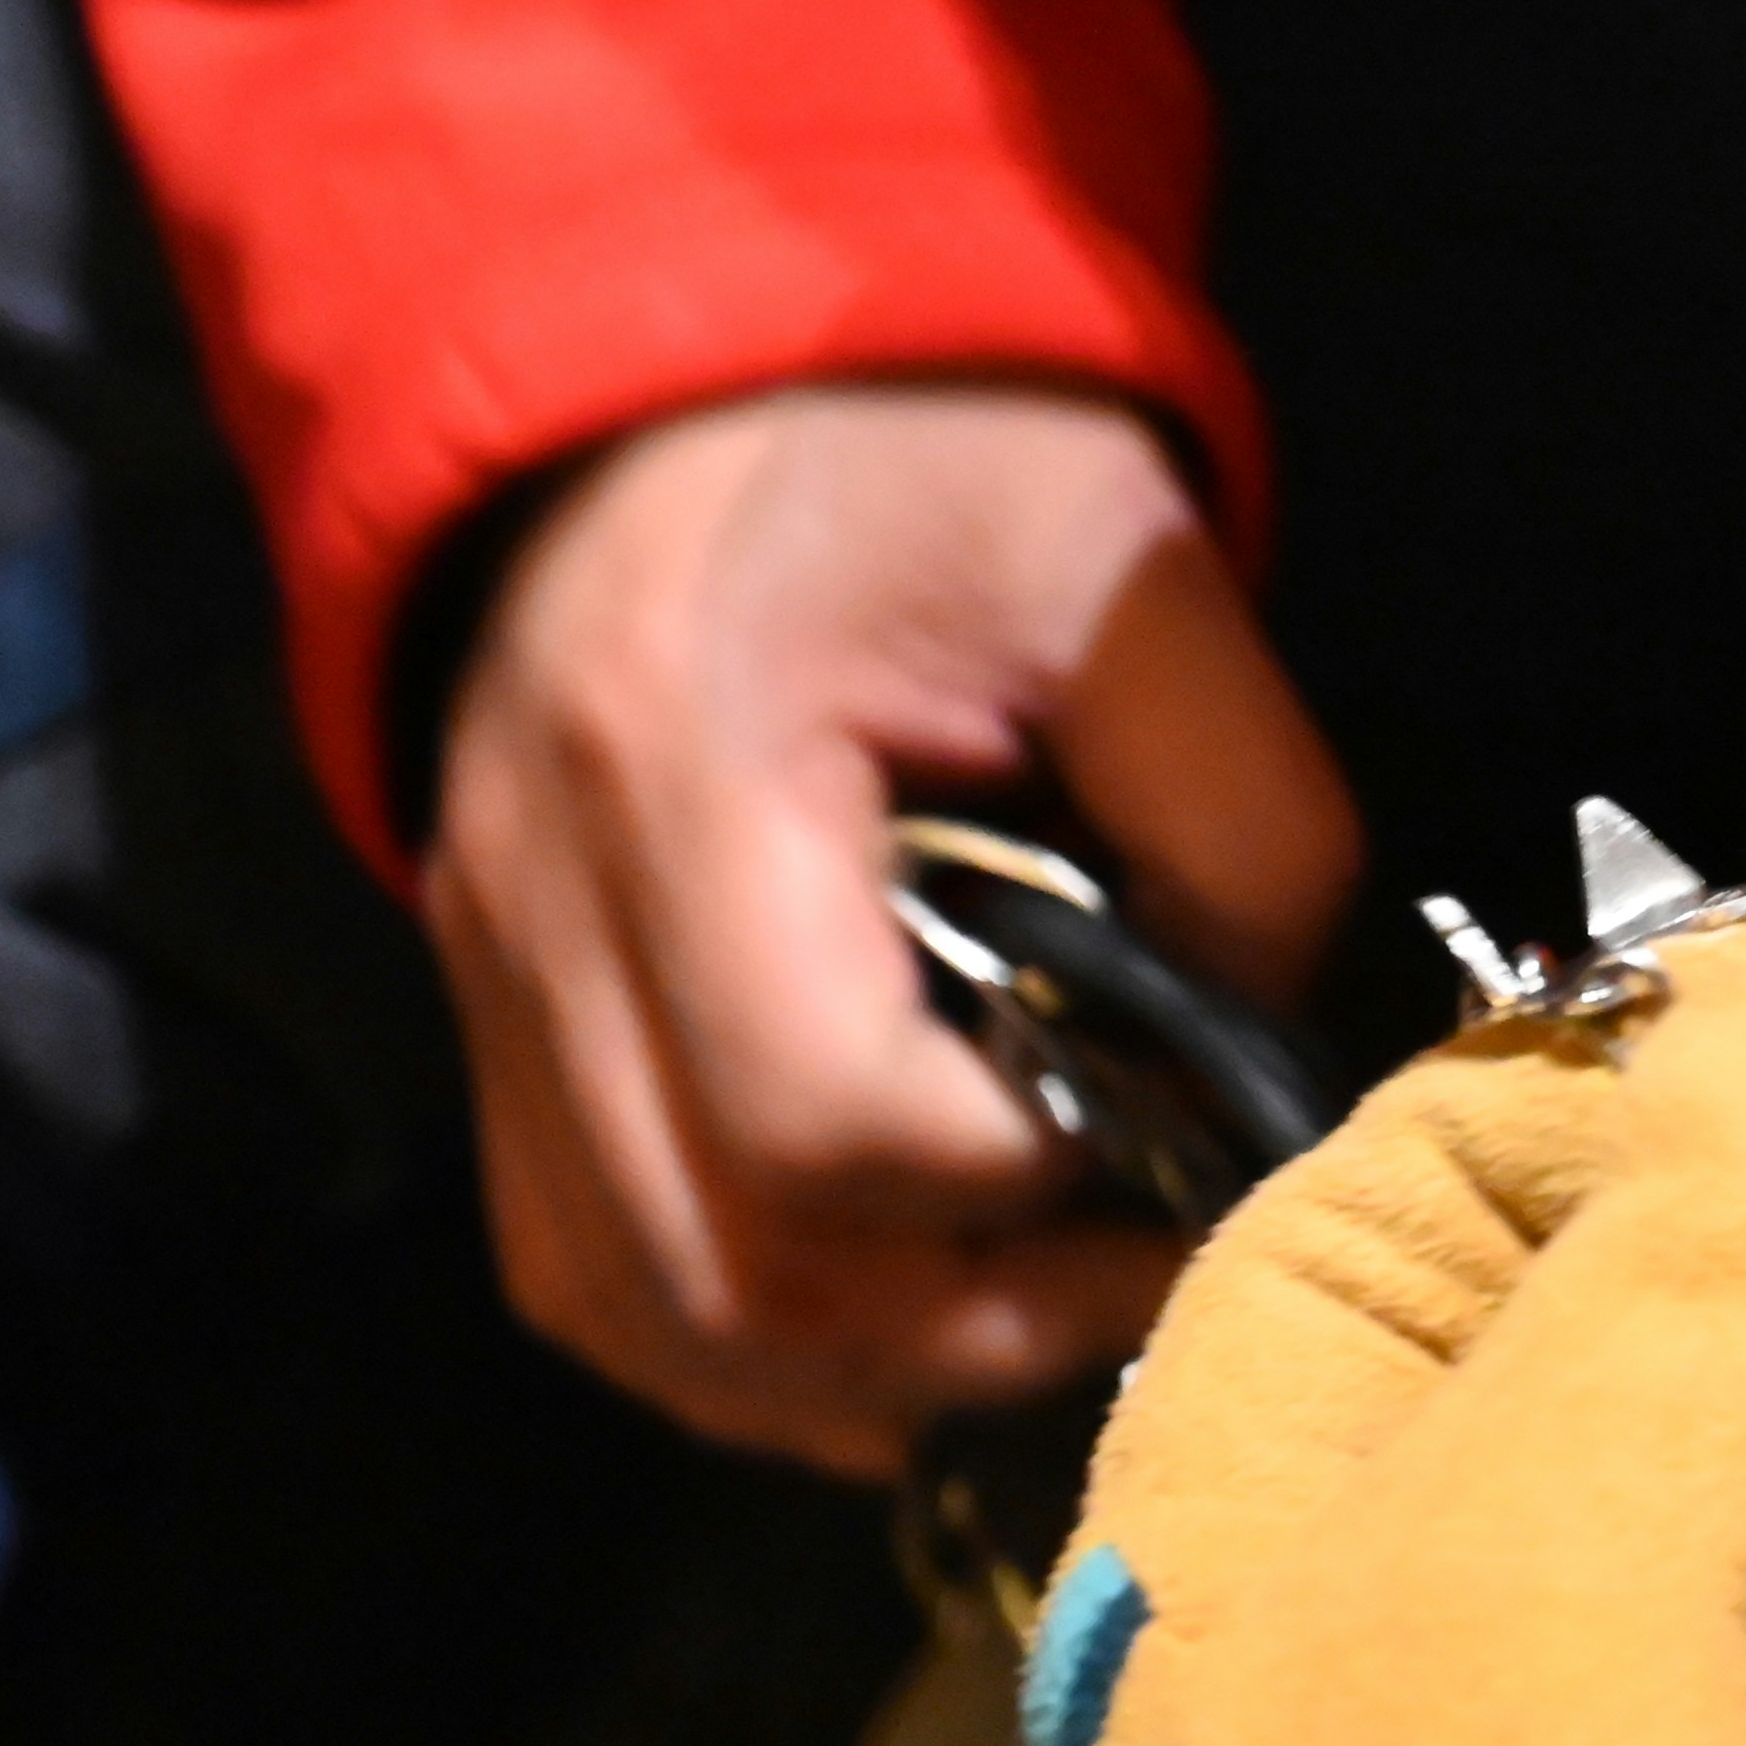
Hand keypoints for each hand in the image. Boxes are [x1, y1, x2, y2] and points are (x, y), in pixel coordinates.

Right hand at [424, 381, 1361, 1471]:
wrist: (696, 374)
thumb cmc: (924, 447)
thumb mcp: (1128, 575)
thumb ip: (1242, 827)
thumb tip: (1256, 1085)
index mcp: (680, 759)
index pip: (817, 1109)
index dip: (1012, 1193)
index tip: (1165, 1163)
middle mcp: (537, 897)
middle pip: (713, 1262)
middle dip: (956, 1328)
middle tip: (1137, 1286)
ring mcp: (489, 973)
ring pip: (629, 1305)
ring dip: (843, 1372)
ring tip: (1028, 1320)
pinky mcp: (497, 1019)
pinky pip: (580, 1268)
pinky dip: (736, 1343)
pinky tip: (886, 1327)